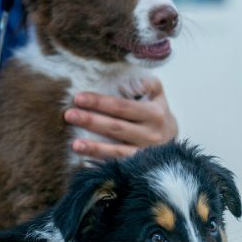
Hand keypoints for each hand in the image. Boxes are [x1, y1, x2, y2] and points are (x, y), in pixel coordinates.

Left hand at [63, 79, 177, 159]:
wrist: (173, 144)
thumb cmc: (157, 115)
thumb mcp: (157, 96)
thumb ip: (145, 83)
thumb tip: (125, 73)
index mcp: (154, 113)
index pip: (123, 107)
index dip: (100, 102)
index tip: (78, 97)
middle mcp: (151, 134)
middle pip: (116, 127)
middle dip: (91, 121)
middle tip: (69, 115)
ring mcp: (144, 153)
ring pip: (117, 150)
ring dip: (94, 147)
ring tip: (74, 144)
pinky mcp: (138, 167)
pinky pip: (117, 164)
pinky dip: (101, 162)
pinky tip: (84, 159)